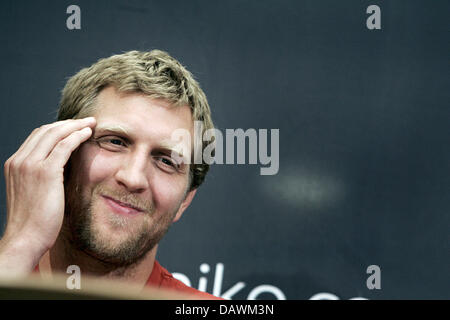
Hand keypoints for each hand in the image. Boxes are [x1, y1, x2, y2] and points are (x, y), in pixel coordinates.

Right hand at [0, 117, 95, 275]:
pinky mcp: (45, 172)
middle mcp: (20, 161)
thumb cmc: (34, 221)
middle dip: (68, 123)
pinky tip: (88, 134)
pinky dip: (77, 136)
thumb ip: (42, 178)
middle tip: (86, 121)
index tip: (74, 128)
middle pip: (46, 131)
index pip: (37, 137)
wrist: (26, 238)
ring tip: (91, 124)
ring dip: (75, 126)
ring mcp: (30, 165)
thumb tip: (61, 170)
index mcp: (15, 164)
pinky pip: (64, 145)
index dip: (58, 129)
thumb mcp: (34, 193)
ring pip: (55, 134)